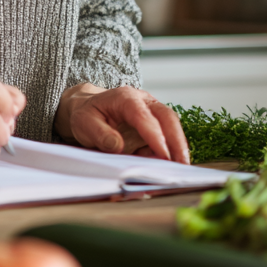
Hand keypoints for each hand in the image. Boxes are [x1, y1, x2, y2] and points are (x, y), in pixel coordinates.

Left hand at [55, 83, 189, 163]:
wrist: (89, 109)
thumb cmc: (88, 115)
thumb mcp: (84, 122)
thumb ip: (99, 134)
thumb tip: (117, 146)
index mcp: (125, 98)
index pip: (143, 116)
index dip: (154, 136)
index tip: (163, 155)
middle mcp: (143, 101)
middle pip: (167, 117)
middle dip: (177, 141)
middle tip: (183, 164)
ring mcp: (151, 112)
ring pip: (172, 125)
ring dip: (178, 147)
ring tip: (180, 169)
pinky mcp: (155, 125)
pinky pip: (166, 137)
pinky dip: (170, 152)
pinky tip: (168, 167)